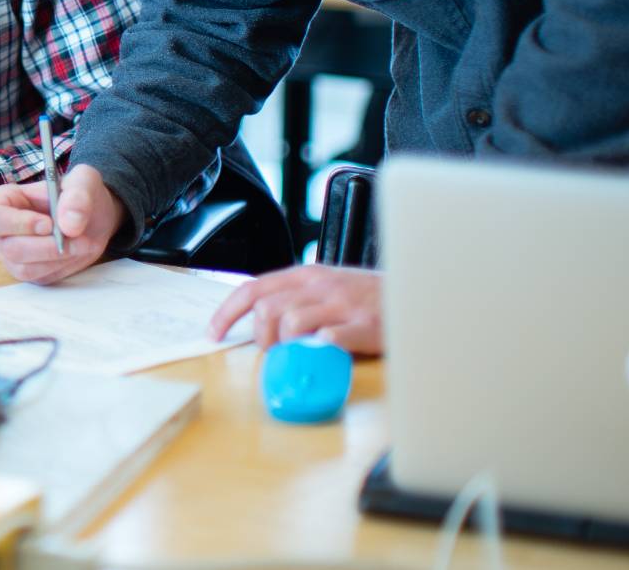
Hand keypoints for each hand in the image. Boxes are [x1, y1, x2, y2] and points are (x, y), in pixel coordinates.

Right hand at [0, 164, 126, 283]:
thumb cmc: (77, 195)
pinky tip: (75, 252)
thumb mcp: (83, 181)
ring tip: (82, 242)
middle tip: (74, 235)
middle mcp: (0, 231)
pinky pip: (40, 278)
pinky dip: (62, 267)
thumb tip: (69, 225)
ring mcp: (11, 255)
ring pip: (24, 268)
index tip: (49, 223)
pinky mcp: (28, 272)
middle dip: (46, 245)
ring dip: (58, 258)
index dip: (20, 224)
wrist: (90, 218)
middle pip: (10, 249)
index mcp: (1, 201)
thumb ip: (78, 195)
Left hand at [207, 265, 383, 354]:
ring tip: (301, 353)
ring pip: (292, 323)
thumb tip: (259, 325)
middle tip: (273, 351)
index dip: (228, 311)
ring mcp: (343, 304)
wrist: (414, 294)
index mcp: (305, 275)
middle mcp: (320, 286)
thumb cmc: (366, 297)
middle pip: (267, 309)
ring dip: (287, 345)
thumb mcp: (326, 288)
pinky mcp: (365, 325)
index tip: (214, 332)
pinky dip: (320, 348)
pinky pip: (332, 337)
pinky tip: (324, 352)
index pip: (253, 289)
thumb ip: (295, 299)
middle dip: (260, 336)